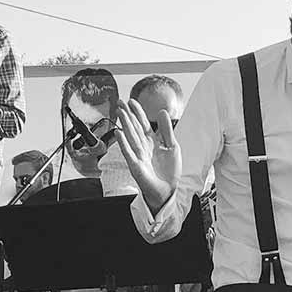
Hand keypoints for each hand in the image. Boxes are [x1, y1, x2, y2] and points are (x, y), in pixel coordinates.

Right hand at [114, 99, 180, 213]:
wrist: (168, 191)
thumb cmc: (169, 171)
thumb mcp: (172, 147)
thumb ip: (167, 130)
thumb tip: (163, 112)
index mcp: (152, 142)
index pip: (143, 124)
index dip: (138, 112)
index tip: (132, 101)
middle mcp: (144, 147)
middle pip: (134, 128)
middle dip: (128, 115)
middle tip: (120, 102)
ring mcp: (138, 156)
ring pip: (131, 137)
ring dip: (125, 124)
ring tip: (120, 112)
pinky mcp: (136, 166)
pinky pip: (128, 153)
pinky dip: (123, 143)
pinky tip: (118, 133)